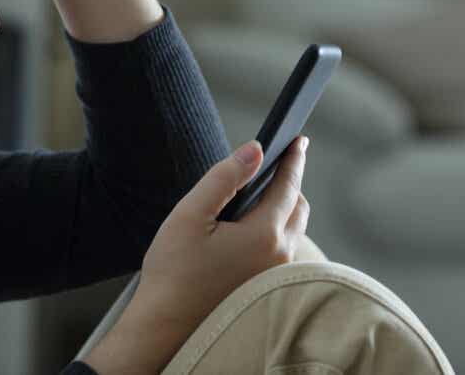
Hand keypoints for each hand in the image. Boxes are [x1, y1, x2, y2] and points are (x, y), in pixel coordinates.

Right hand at [85, 136, 310, 372]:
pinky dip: (276, 229)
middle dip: (289, 182)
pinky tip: (250, 227)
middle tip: (273, 165)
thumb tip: (254, 149)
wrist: (166, 325)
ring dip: (283, 207)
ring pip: (293, 230)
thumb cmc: (173, 270)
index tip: (299, 140)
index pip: (289, 186)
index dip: (294, 159)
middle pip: (298, 207)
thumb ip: (224, 177)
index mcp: (264, 234)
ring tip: (258, 194)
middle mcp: (279, 256)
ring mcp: (275, 275)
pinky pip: (284, 249)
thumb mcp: (191, 214)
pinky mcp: (267, 287)